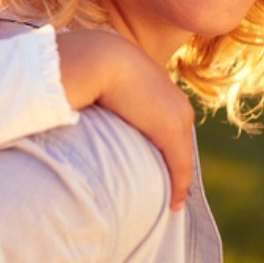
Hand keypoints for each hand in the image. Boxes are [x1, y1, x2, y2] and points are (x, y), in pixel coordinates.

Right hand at [55, 31, 196, 210]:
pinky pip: (180, 166)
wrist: (97, 59)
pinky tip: (174, 204)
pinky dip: (178, 186)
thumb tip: (81, 102)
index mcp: (159, 85)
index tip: (153, 162)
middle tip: (165, 188)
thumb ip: (100, 92)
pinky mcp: (171, 132)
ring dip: (177, 179)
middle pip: (180, 140)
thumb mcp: (99, 78)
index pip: (165, 119)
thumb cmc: (87, 64)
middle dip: (175, 163)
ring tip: (170, 200)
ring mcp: (176, 116)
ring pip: (182, 156)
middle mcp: (175, 100)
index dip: (160, 142)